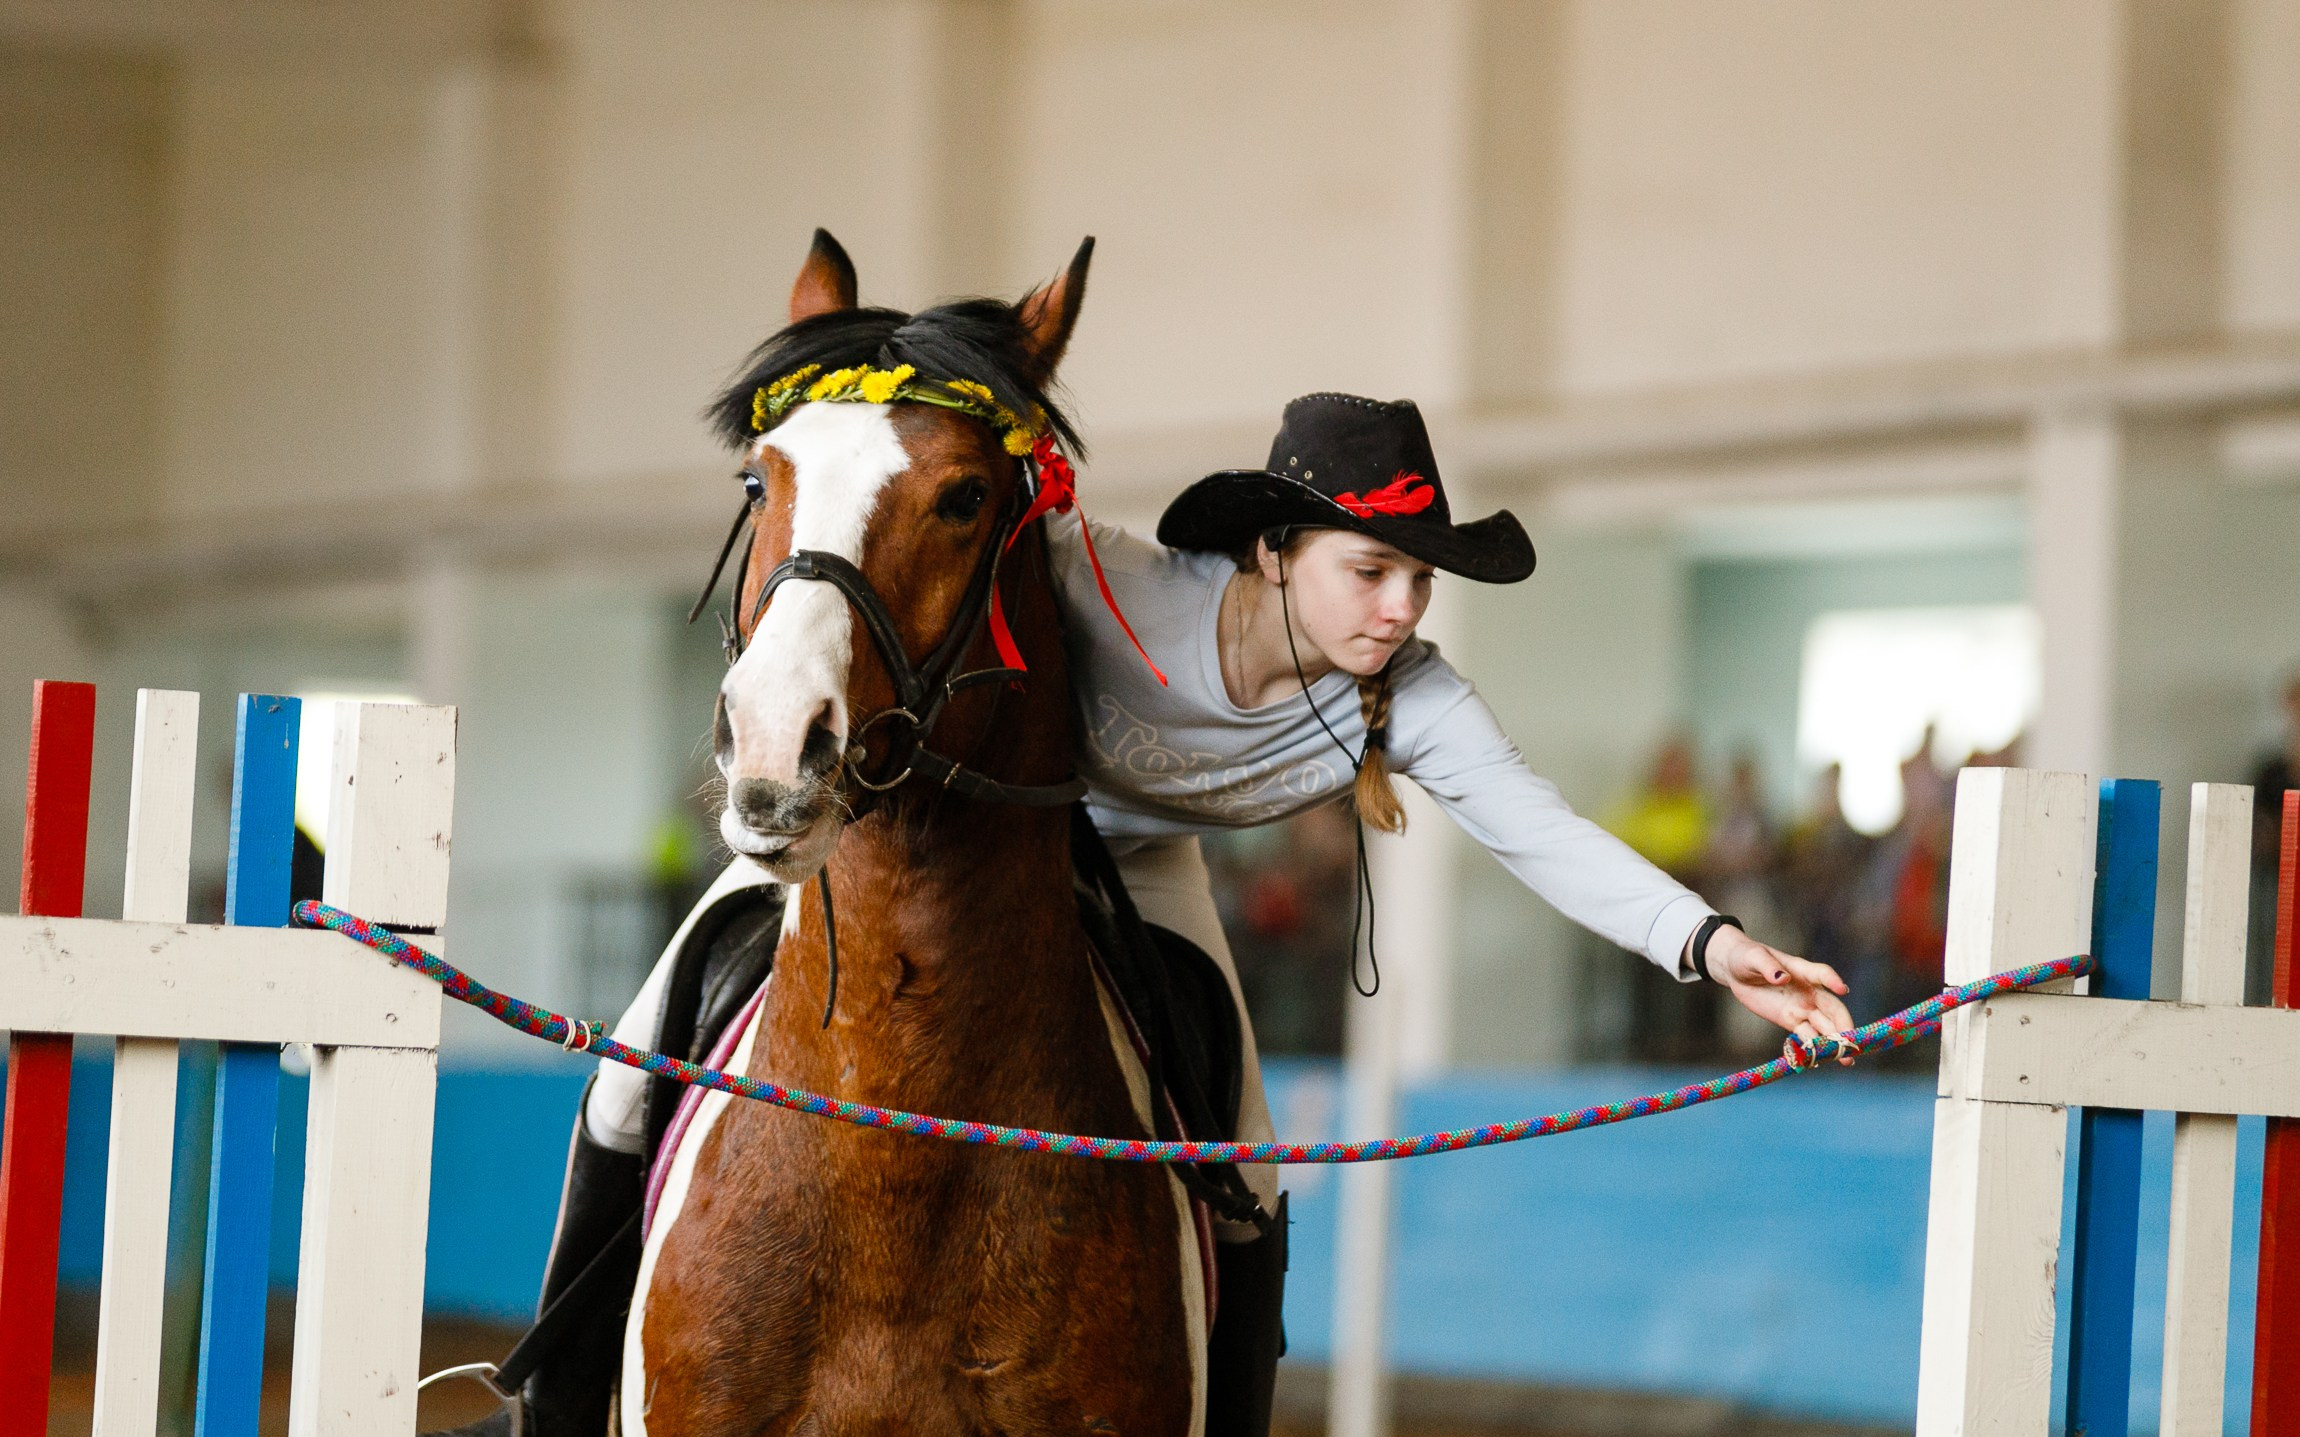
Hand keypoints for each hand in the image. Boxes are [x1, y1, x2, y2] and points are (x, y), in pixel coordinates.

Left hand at [1705, 927, 1856, 1064]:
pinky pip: (1807, 1036)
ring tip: (1846, 1060)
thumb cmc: (1747, 957)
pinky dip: (1814, 1049)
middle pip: (1832, 1009)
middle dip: (1844, 1025)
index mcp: (1801, 970)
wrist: (1735, 971)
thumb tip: (1781, 978)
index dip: (1833, 981)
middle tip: (1851, 1043)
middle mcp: (1808, 991)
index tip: (1843, 989)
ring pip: (1824, 1026)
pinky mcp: (1791, 1021)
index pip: (1822, 974)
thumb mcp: (1754, 958)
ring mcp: (1801, 1008)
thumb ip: (1768, 967)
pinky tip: (1821, 1062)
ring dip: (1835, 1043)